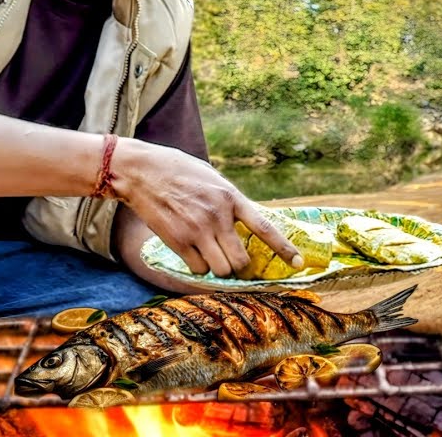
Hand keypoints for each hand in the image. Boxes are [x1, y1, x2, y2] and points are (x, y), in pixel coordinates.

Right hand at [106, 138, 302, 276]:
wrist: (142, 171)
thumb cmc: (179, 171)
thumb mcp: (213, 179)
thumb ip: (230, 201)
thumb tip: (246, 222)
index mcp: (231, 197)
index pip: (265, 228)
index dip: (284, 249)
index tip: (299, 264)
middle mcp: (218, 216)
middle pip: (241, 260)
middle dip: (240, 265)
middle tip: (233, 259)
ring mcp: (197, 230)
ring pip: (221, 269)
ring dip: (219, 267)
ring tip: (210, 253)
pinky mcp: (177, 240)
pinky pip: (198, 269)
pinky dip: (198, 267)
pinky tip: (191, 252)